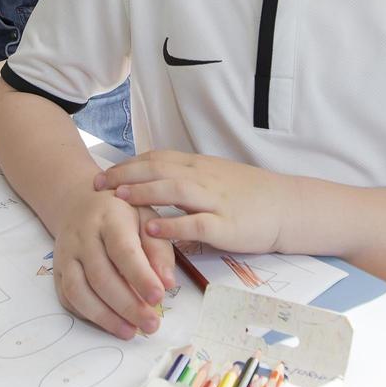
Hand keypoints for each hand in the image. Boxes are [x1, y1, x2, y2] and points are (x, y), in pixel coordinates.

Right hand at [49, 187, 175, 339]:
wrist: (80, 203)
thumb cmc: (122, 213)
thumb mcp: (146, 217)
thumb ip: (158, 248)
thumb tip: (167, 283)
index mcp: (109, 218)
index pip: (123, 250)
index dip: (140, 276)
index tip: (159, 298)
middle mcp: (82, 236)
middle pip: (101, 276)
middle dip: (127, 305)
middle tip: (152, 325)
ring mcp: (66, 255)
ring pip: (79, 291)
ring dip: (105, 317)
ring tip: (131, 332)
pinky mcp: (57, 271)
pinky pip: (68, 298)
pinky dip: (89, 315)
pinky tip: (110, 323)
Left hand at [96, 151, 296, 253]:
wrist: (288, 207)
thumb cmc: (251, 195)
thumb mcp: (216, 179)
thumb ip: (187, 179)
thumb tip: (155, 184)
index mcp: (199, 167)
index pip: (157, 158)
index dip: (129, 164)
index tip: (104, 172)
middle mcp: (204, 178)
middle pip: (158, 168)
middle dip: (125, 174)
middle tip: (98, 184)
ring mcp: (215, 200)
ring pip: (173, 189)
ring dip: (143, 192)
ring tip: (117, 199)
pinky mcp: (226, 224)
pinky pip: (195, 222)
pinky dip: (171, 224)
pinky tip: (151, 228)